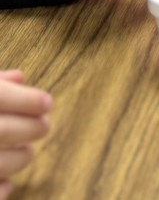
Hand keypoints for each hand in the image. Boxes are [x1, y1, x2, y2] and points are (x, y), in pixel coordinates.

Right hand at [0, 70, 51, 196]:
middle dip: (30, 128)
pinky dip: (1, 189)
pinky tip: (8, 184)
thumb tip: (20, 77)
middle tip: (44, 126)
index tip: (47, 103)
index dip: (27, 100)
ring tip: (26, 153)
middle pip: (2, 130)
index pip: (0, 95)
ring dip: (19, 158)